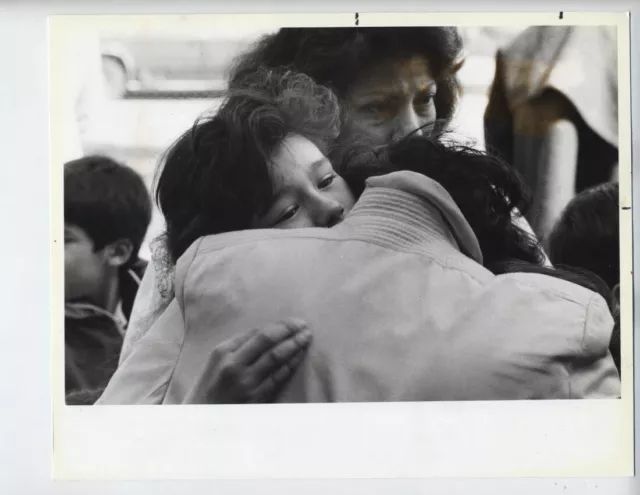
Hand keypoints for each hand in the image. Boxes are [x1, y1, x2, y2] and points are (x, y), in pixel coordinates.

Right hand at [185, 318, 311, 403]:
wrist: (201, 422)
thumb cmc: (209, 390)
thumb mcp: (215, 364)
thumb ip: (237, 349)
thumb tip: (265, 334)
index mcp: (222, 351)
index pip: (256, 332)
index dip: (279, 326)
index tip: (294, 322)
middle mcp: (233, 364)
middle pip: (267, 341)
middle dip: (289, 331)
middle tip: (305, 326)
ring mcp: (245, 382)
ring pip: (275, 358)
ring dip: (294, 346)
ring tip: (306, 339)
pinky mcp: (254, 398)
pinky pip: (276, 378)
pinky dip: (289, 366)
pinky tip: (298, 358)